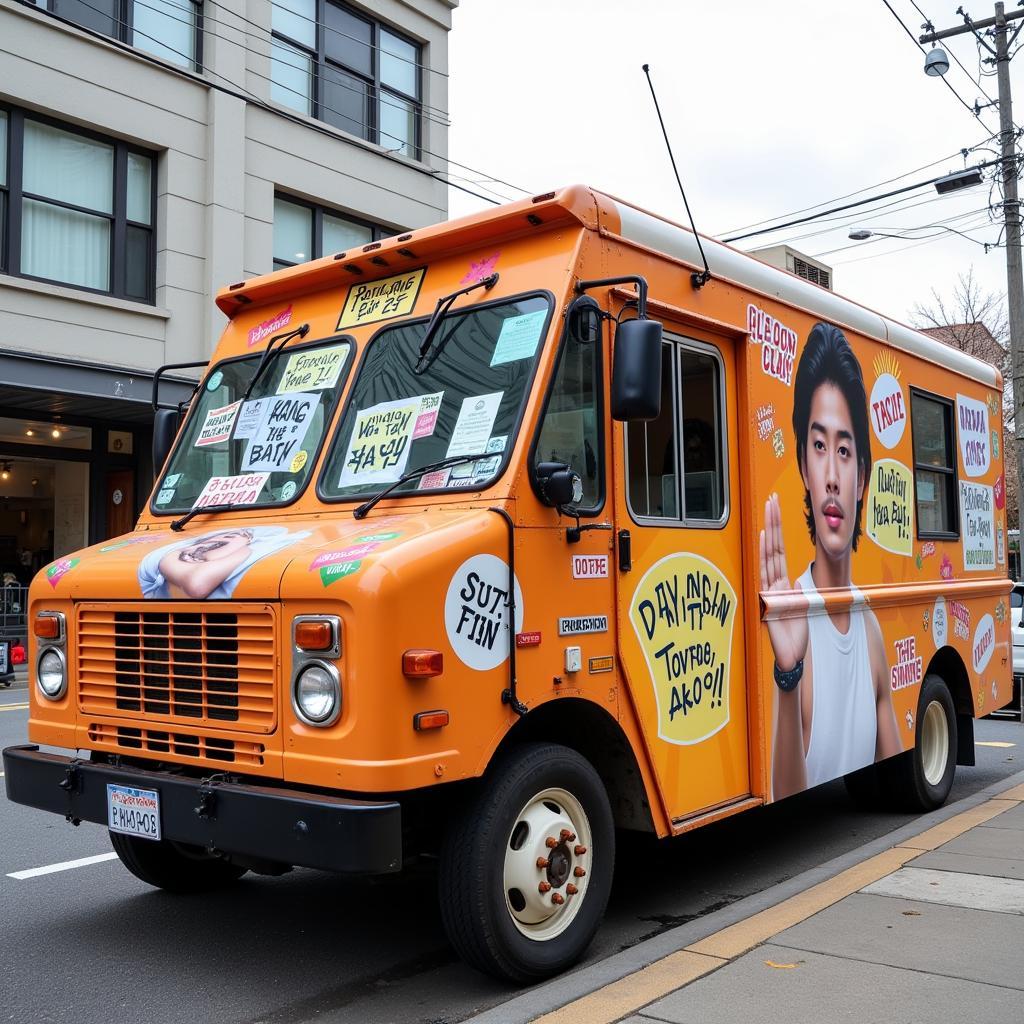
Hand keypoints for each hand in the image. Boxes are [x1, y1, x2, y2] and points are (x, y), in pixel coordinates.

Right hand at [759, 492, 807, 673]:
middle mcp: (772, 583)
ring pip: (770, 553)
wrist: (792, 657)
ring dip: (771, 528)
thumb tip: (796, 584)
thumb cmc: (796, 637)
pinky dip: (766, 551)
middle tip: (772, 498)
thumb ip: (798, 594)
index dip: (777, 530)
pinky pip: (767, 569)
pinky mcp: (768, 596)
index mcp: (781, 585)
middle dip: (773, 521)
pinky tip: (766, 535)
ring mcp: (769, 587)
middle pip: (772, 546)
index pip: (777, 551)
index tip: (775, 510)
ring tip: (770, 508)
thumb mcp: (802, 610)